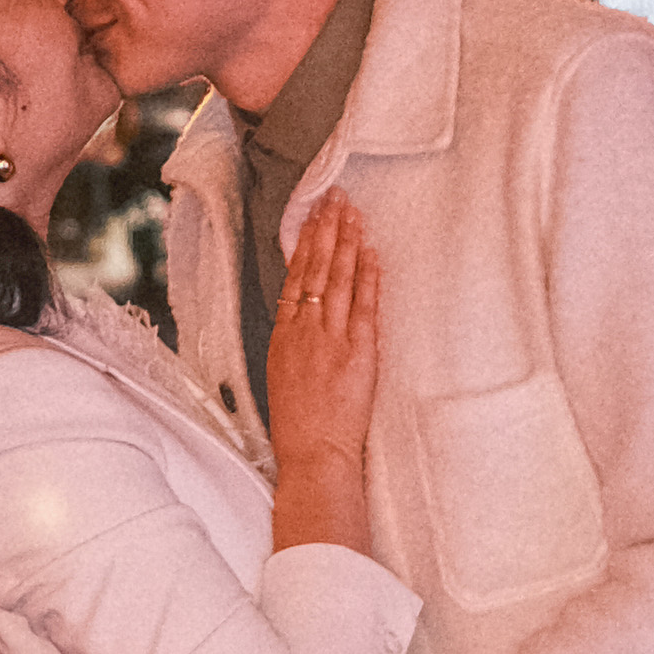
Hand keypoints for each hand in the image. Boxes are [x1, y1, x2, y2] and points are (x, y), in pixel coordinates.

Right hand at [264, 187, 379, 481]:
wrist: (314, 455)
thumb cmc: (298, 427)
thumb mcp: (282, 377)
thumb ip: (294, 343)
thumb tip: (304, 319)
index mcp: (283, 337)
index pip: (295, 277)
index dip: (306, 244)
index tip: (313, 218)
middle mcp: (305, 331)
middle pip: (316, 269)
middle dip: (326, 230)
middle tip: (335, 198)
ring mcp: (331, 339)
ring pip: (338, 279)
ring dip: (346, 242)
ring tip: (353, 212)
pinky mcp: (357, 352)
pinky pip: (363, 305)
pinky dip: (366, 276)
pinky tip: (370, 252)